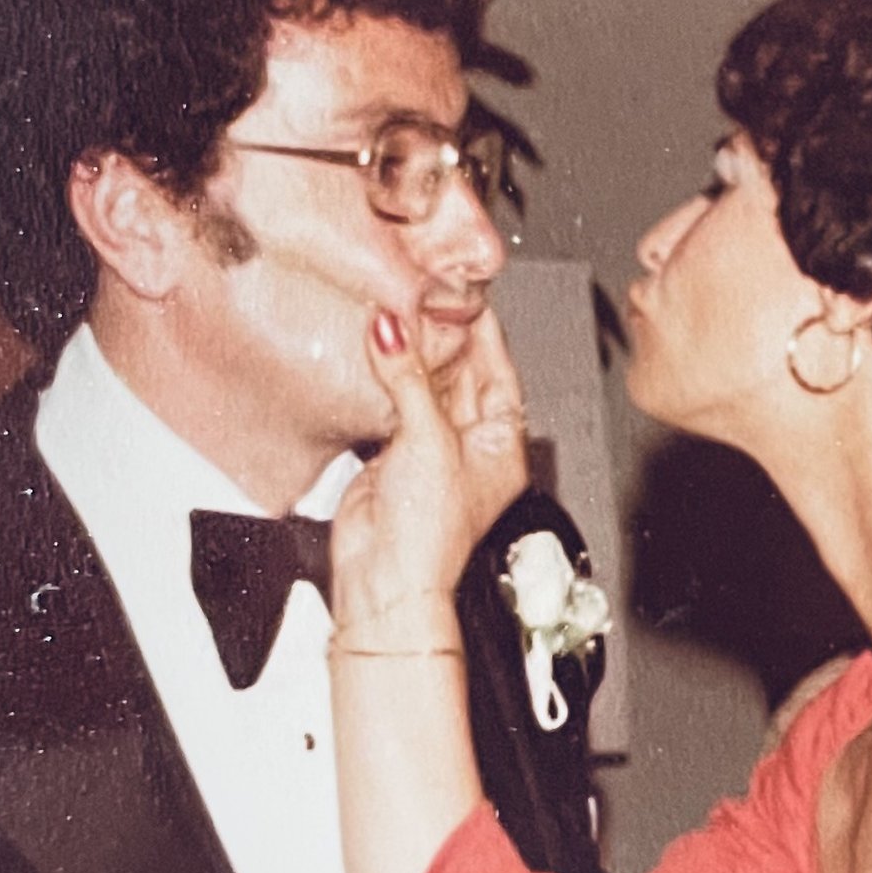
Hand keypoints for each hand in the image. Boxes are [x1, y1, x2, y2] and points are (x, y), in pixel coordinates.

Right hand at [331, 307, 528, 635]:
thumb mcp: (428, 441)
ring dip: (408, 356)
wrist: (383, 579)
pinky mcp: (393, 456)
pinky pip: (392, 405)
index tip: (463, 294)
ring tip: (391, 314)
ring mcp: (431, 449)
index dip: (483, 331)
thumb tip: (395, 332)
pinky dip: (381, 380)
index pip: (498, 371)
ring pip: (423, 387)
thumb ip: (410, 382)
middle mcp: (469, 444)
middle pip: (460, 375)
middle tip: (419, 295)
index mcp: (501, 442)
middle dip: (440, 337)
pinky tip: (370, 353)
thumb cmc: (430, 534)